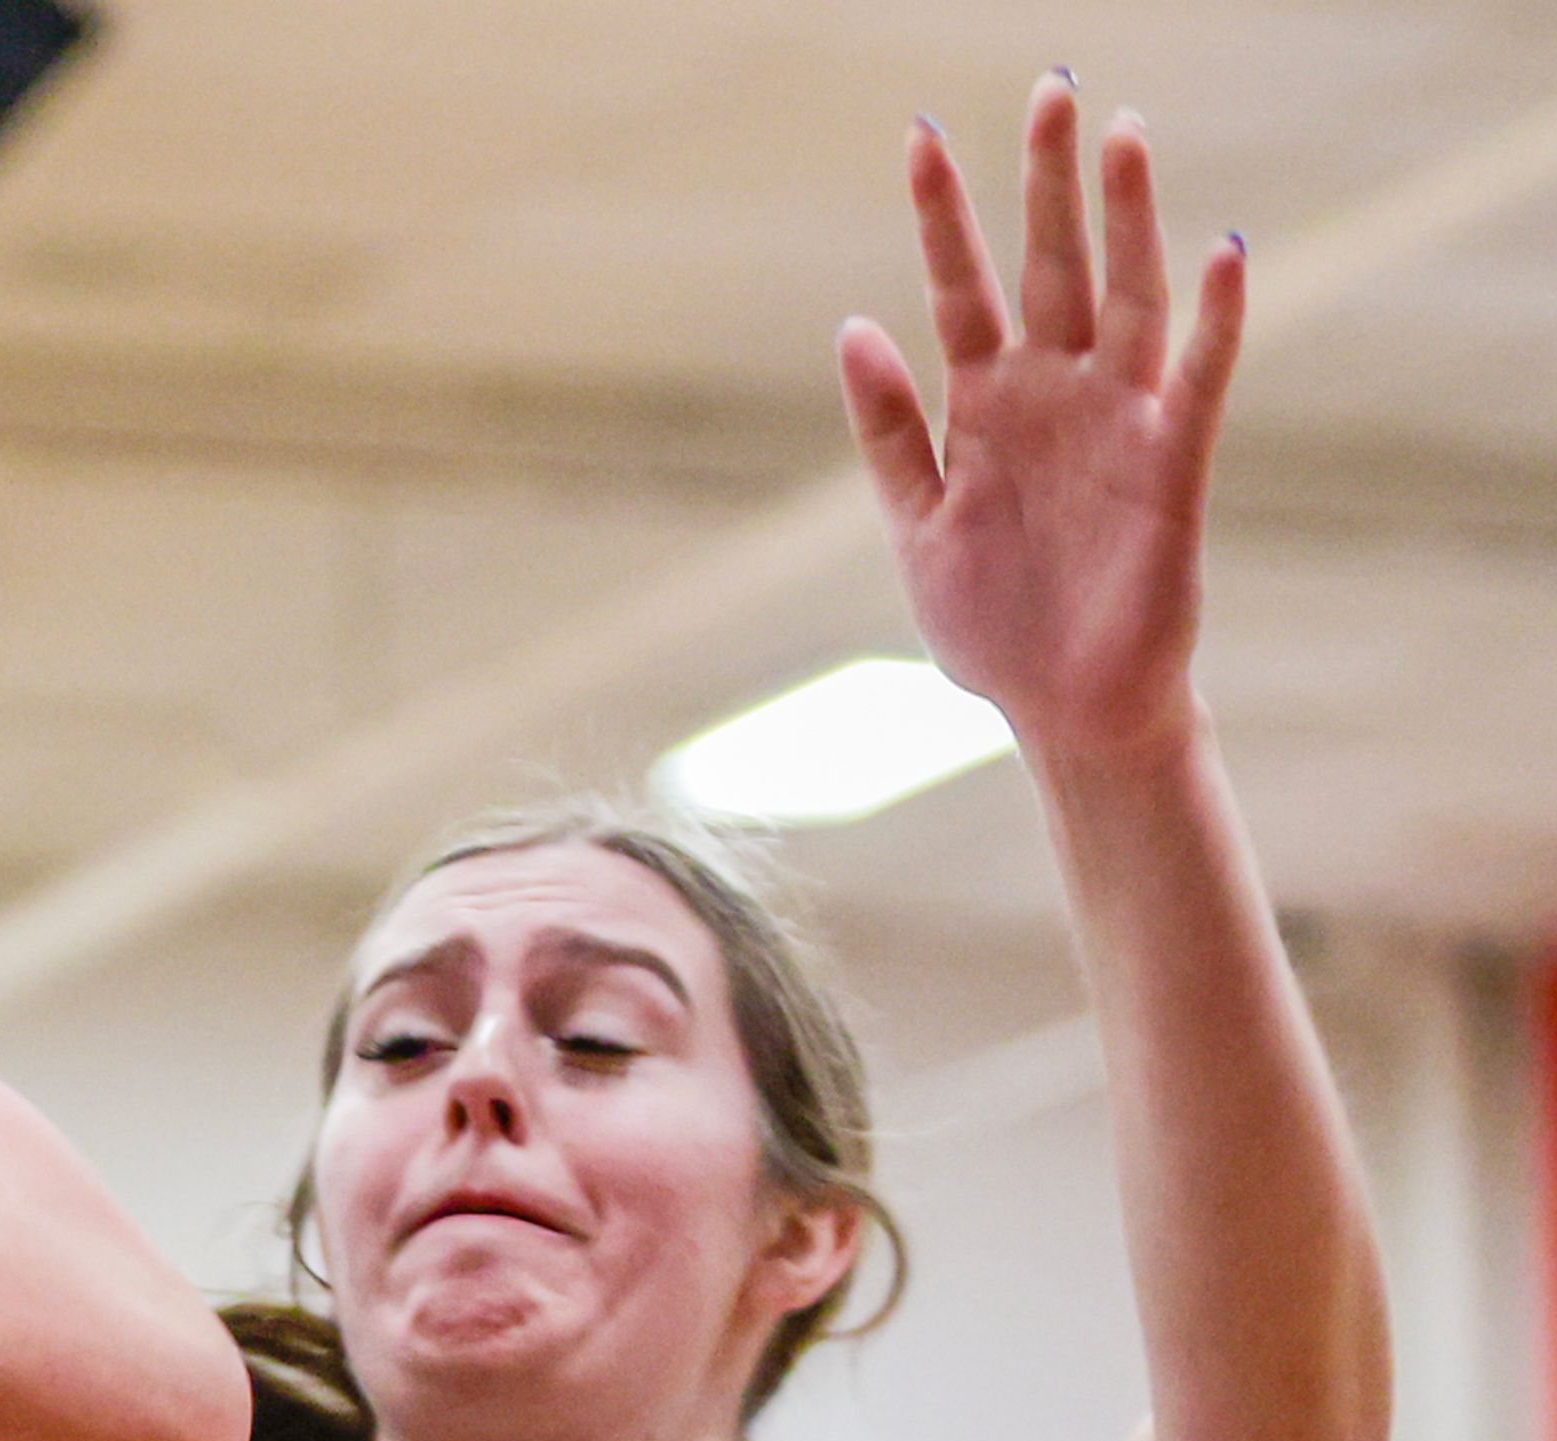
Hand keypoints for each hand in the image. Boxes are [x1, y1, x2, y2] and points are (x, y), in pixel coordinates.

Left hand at [839, 76, 1242, 757]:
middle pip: (1052, 267)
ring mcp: (1115, 424)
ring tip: (1125, 138)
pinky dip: (1214, 320)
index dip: (942, 216)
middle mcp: (1053, 397)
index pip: (960, 288)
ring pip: (1126, 300)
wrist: (1063, 713)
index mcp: (983, 408)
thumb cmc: (994, 624)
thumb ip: (889, 430)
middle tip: (1049, 90)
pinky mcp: (1172, 467)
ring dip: (1129, 222)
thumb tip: (853, 328)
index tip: (921, 136)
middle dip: (1047, 184)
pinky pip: (1198, 380)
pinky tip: (1224, 252)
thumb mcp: (916, 523)